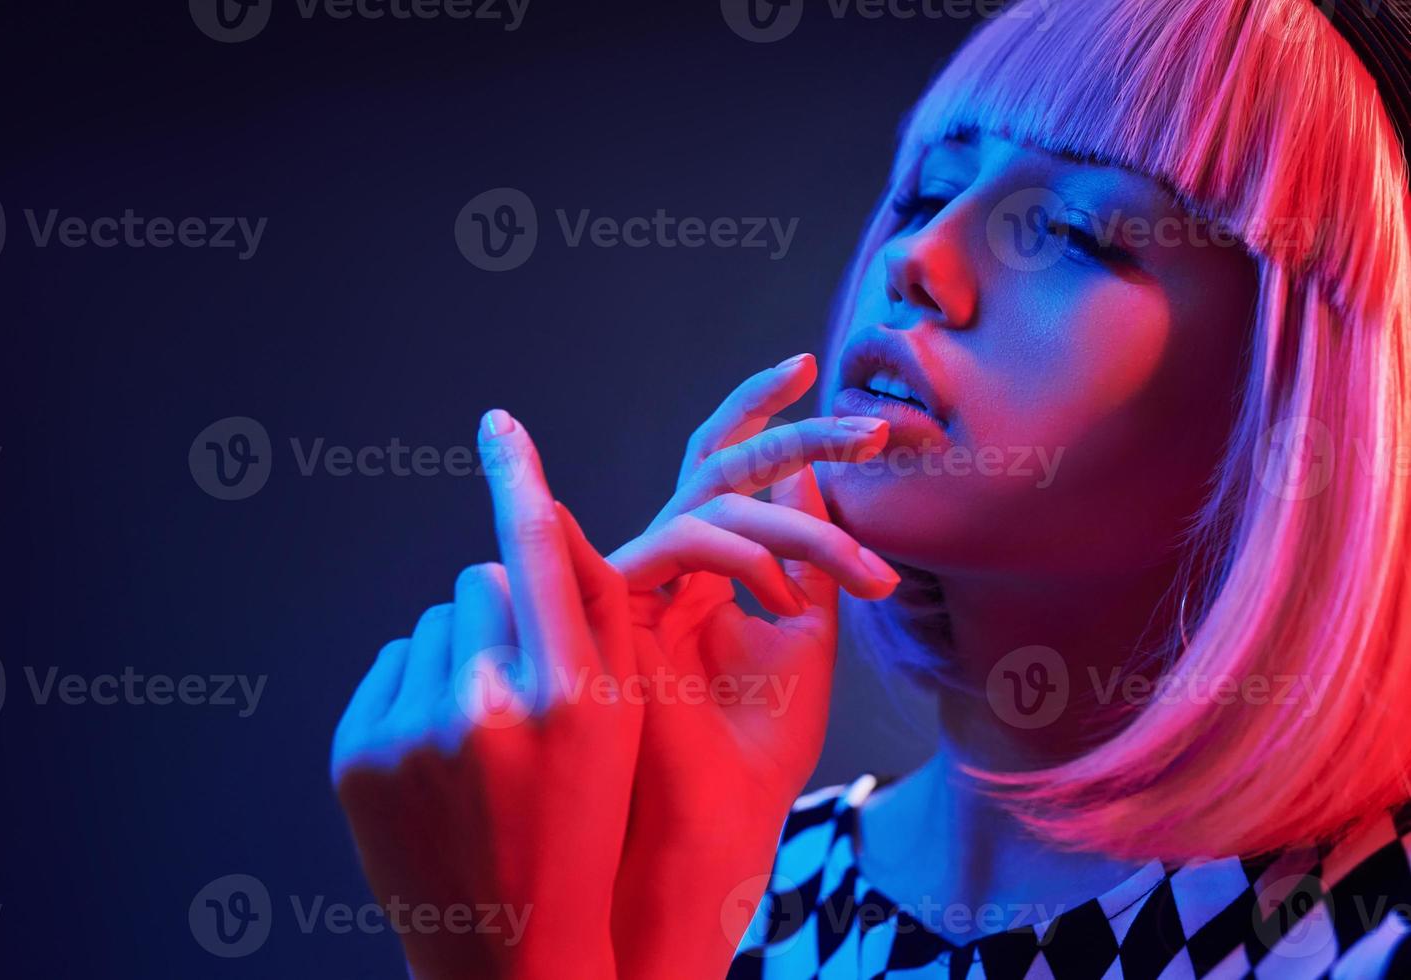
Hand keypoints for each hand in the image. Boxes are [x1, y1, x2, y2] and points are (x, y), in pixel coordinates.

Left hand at [331, 409, 641, 979]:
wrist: (510, 948)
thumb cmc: (586, 826)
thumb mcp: (624, 727)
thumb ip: (603, 617)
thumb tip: (550, 518)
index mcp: (566, 697)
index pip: (534, 550)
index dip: (517, 476)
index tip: (496, 423)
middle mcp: (483, 706)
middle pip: (482, 581)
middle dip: (507, 614)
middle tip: (528, 693)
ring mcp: (409, 731)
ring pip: (436, 623)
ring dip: (462, 652)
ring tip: (486, 734)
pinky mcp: (355, 752)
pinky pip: (393, 664)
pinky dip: (418, 688)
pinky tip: (442, 750)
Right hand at [606, 353, 899, 976]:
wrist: (717, 824)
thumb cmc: (758, 745)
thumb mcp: (806, 633)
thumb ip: (808, 556)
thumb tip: (818, 478)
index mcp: (702, 566)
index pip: (720, 466)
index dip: (755, 408)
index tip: (808, 363)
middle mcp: (664, 561)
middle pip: (718, 460)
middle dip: (799, 433)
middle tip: (876, 431)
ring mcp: (639, 577)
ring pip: (716, 495)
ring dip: (807, 526)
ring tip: (868, 580)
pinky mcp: (617, 600)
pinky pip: (687, 536)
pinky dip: (750, 555)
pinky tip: (788, 602)